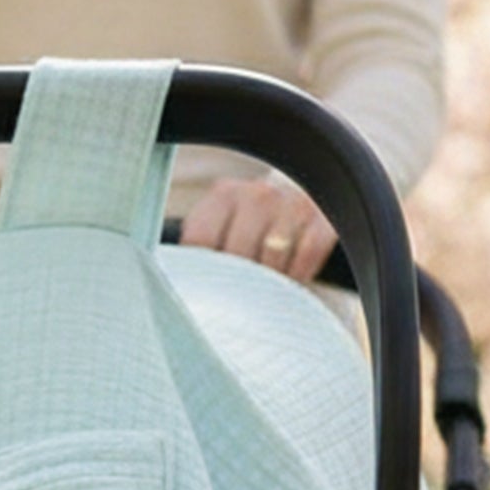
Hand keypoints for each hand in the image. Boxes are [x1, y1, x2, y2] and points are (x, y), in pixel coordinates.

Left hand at [178, 177, 335, 282]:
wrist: (307, 214)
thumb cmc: (251, 238)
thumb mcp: (223, 234)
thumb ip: (198, 253)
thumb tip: (164, 289)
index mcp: (223, 194)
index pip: (199, 239)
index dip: (203, 272)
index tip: (208, 289)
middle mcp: (257, 193)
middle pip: (237, 251)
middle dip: (238, 281)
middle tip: (239, 296)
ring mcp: (293, 202)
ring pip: (273, 254)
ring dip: (270, 282)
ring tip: (267, 291)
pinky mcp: (324, 217)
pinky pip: (308, 251)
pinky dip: (300, 274)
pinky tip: (293, 283)